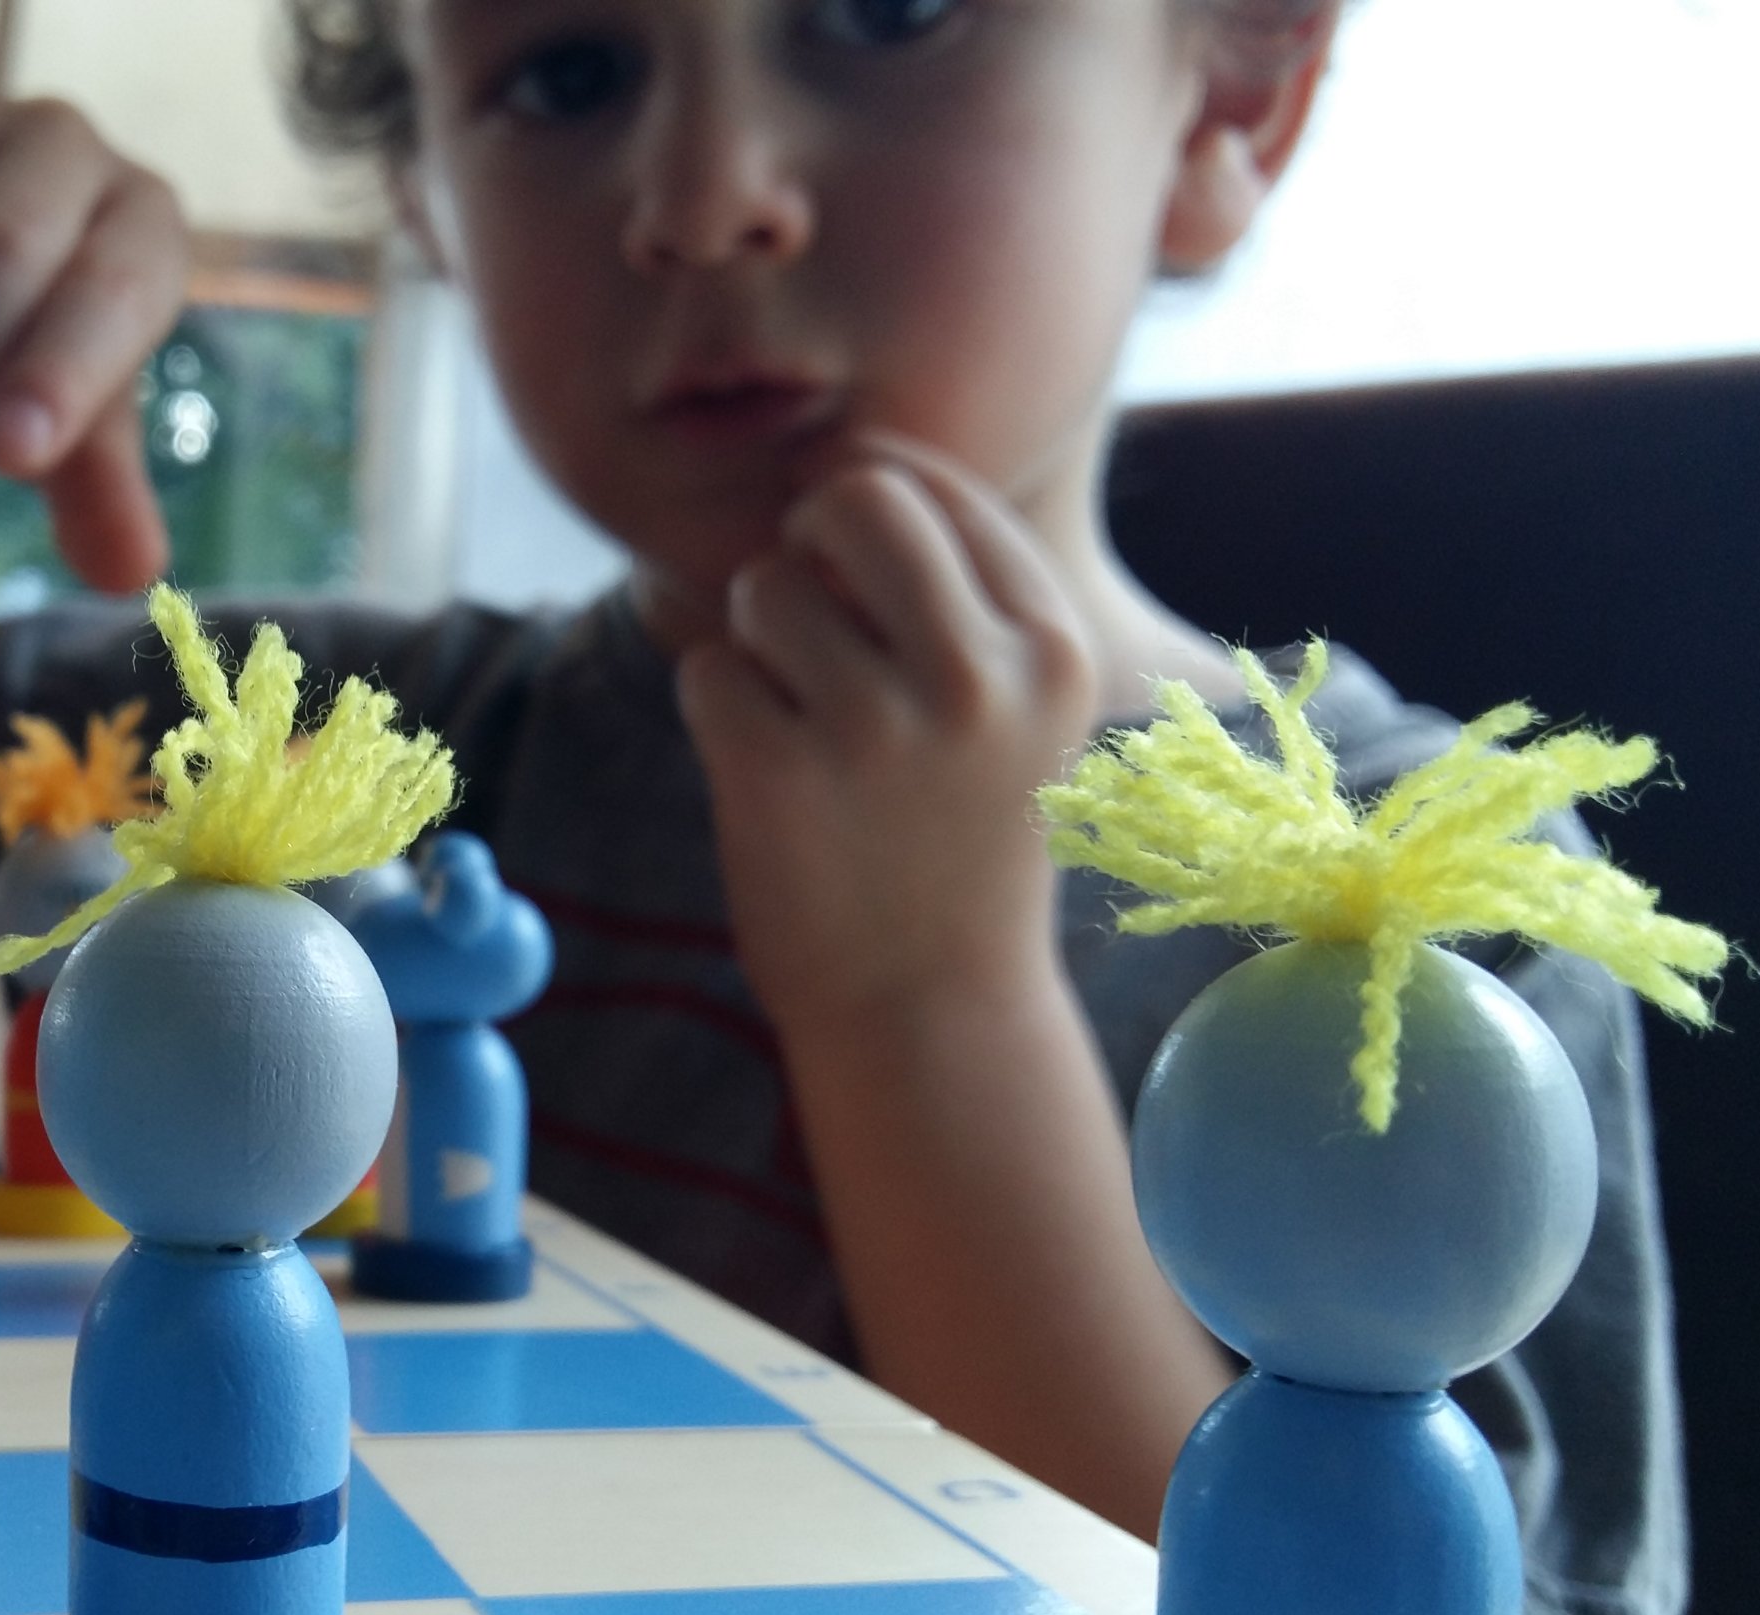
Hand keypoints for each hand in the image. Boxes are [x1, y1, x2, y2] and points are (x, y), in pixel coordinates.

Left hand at [675, 438, 1097, 1029]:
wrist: (929, 1009)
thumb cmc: (953, 835)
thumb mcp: (1011, 709)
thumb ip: (957, 590)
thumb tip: (842, 461)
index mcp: (1053, 649)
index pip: (935, 484)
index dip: (868, 513)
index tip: (860, 584)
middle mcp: (979, 678)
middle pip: (850, 499)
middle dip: (807, 545)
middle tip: (810, 623)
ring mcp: (877, 729)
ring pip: (764, 586)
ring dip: (757, 642)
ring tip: (801, 721)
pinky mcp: (778, 775)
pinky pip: (706, 667)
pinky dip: (717, 709)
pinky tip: (766, 772)